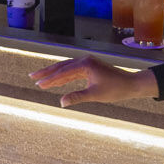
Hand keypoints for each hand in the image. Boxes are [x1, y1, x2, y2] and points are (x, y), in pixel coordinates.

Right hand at [28, 55, 154, 107]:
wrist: (132, 84)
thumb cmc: (116, 89)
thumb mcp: (96, 95)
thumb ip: (77, 97)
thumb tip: (61, 102)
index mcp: (85, 64)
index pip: (63, 72)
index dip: (50, 79)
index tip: (38, 84)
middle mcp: (85, 60)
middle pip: (61, 66)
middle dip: (46, 72)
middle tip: (32, 77)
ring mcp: (87, 63)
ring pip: (66, 68)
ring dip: (53, 74)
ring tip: (40, 79)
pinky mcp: (90, 67)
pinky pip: (72, 71)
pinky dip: (63, 76)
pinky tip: (56, 80)